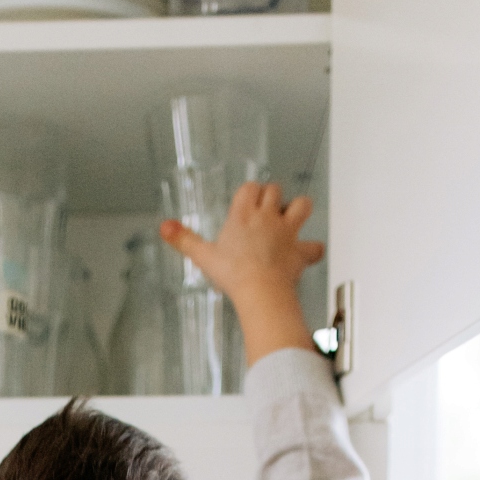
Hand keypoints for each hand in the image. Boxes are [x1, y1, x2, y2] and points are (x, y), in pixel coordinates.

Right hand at [159, 181, 323, 367]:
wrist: (259, 291)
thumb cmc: (233, 274)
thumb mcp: (204, 257)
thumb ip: (185, 240)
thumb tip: (164, 227)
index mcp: (244, 214)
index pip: (250, 187)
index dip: (250, 192)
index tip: (247, 200)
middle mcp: (268, 217)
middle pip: (275, 190)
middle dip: (272, 197)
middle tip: (266, 211)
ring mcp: (287, 232)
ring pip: (302, 205)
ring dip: (299, 209)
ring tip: (292, 219)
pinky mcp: (300, 251)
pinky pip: (315, 247)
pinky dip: (313, 250)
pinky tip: (308, 254)